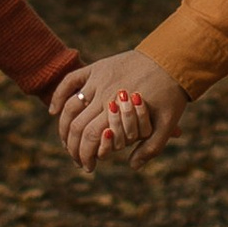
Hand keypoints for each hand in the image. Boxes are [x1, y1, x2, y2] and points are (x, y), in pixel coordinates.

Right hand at [56, 52, 186, 167]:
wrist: (174, 58)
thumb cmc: (172, 93)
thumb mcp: (167, 122)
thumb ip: (151, 147)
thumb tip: (132, 166)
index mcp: (119, 110)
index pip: (91, 138)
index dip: (85, 156)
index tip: (88, 167)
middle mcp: (104, 94)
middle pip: (77, 126)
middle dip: (73, 148)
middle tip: (77, 160)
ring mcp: (98, 78)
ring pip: (70, 107)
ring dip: (63, 128)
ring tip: (67, 143)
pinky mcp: (97, 67)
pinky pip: (70, 81)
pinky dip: (58, 96)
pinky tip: (53, 112)